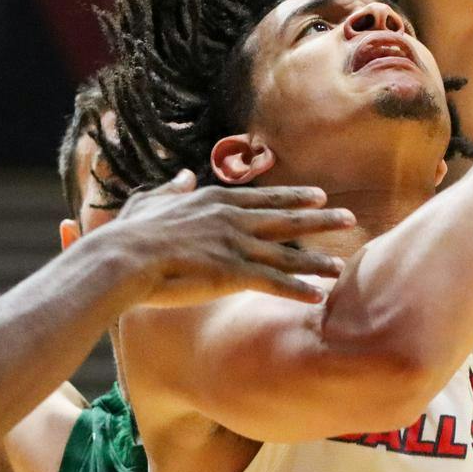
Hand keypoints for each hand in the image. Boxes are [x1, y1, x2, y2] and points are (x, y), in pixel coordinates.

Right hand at [101, 172, 352, 307]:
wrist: (123, 258)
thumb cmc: (128, 234)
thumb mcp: (150, 201)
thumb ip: (171, 189)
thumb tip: (183, 176)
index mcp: (213, 201)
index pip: (262, 198)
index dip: (292, 197)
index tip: (317, 196)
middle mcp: (232, 219)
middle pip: (285, 219)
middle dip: (320, 219)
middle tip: (349, 217)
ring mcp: (235, 245)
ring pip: (286, 253)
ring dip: (316, 260)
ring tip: (341, 265)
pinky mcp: (233, 274)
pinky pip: (273, 282)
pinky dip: (296, 289)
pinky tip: (318, 295)